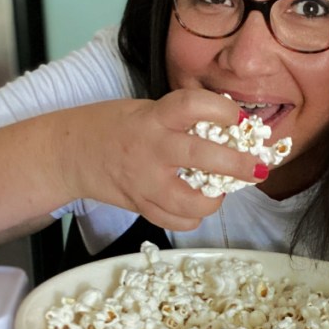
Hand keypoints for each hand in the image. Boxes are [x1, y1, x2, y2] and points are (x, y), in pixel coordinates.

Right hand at [55, 89, 266, 230]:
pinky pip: (176, 222)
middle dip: (238, 164)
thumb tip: (230, 132)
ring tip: (220, 191)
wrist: (71, 153)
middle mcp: (151, 149)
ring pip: (191, 203)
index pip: (192, 105)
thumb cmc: (114, 126)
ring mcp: (145, 182)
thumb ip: (181, 120)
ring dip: (215, 200)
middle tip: (257, 167)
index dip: (223, 110)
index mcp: (153, 117)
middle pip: (202, 157)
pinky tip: (195, 206)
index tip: (240, 119)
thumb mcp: (146, 110)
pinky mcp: (140, 205)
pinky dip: (192, 218)